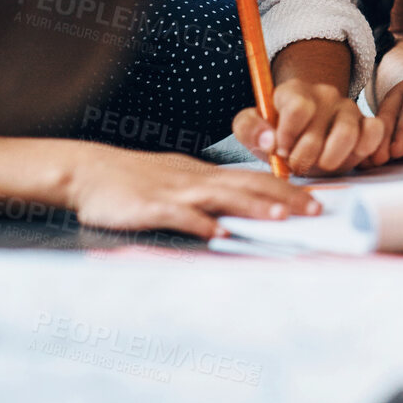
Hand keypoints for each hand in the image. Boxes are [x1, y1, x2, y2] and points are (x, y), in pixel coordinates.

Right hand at [65, 144, 320, 237]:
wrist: (86, 170)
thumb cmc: (134, 179)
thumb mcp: (178, 178)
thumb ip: (210, 190)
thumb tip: (243, 203)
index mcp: (204, 174)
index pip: (255, 179)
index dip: (287, 189)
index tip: (316, 200)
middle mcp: (196, 180)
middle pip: (248, 185)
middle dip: (284, 197)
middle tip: (316, 209)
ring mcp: (174, 193)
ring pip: (222, 197)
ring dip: (253, 206)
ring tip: (281, 216)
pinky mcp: (150, 207)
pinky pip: (179, 215)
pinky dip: (201, 222)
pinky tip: (219, 232)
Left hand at [232, 79, 383, 176]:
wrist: (302, 135)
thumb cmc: (276, 134)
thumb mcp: (251, 129)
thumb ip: (249, 129)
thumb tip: (269, 140)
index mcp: (295, 91)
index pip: (297, 108)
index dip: (287, 136)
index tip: (280, 149)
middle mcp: (325, 95)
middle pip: (318, 132)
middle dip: (303, 158)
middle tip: (297, 163)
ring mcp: (349, 108)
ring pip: (348, 134)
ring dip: (331, 160)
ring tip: (321, 165)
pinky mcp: (369, 123)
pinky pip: (376, 132)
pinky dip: (365, 151)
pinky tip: (349, 159)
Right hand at [373, 72, 402, 164]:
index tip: (397, 151)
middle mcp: (399, 93)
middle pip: (388, 117)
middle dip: (383, 139)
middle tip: (378, 160)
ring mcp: (387, 105)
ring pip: (378, 125)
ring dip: (373, 144)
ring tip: (367, 164)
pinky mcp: (382, 119)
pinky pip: (375, 133)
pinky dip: (371, 147)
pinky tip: (365, 162)